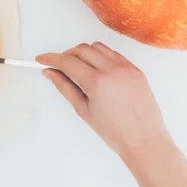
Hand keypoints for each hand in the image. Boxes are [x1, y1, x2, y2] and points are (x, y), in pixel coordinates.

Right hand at [36, 42, 171, 159]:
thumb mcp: (83, 109)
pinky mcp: (135, 69)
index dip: (51, 58)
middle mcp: (113, 70)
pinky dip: (100, 56)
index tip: (42, 59)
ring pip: (97, 47)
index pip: (67, 61)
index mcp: (97, 82)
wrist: (144, 139)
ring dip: (83, 53)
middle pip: (81, 49)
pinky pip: (113, 53)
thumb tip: (50, 73)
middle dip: (66, 55)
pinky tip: (95, 69)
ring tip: (78, 68)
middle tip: (58, 67)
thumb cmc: (114, 131)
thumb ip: (65, 87)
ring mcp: (126, 68)